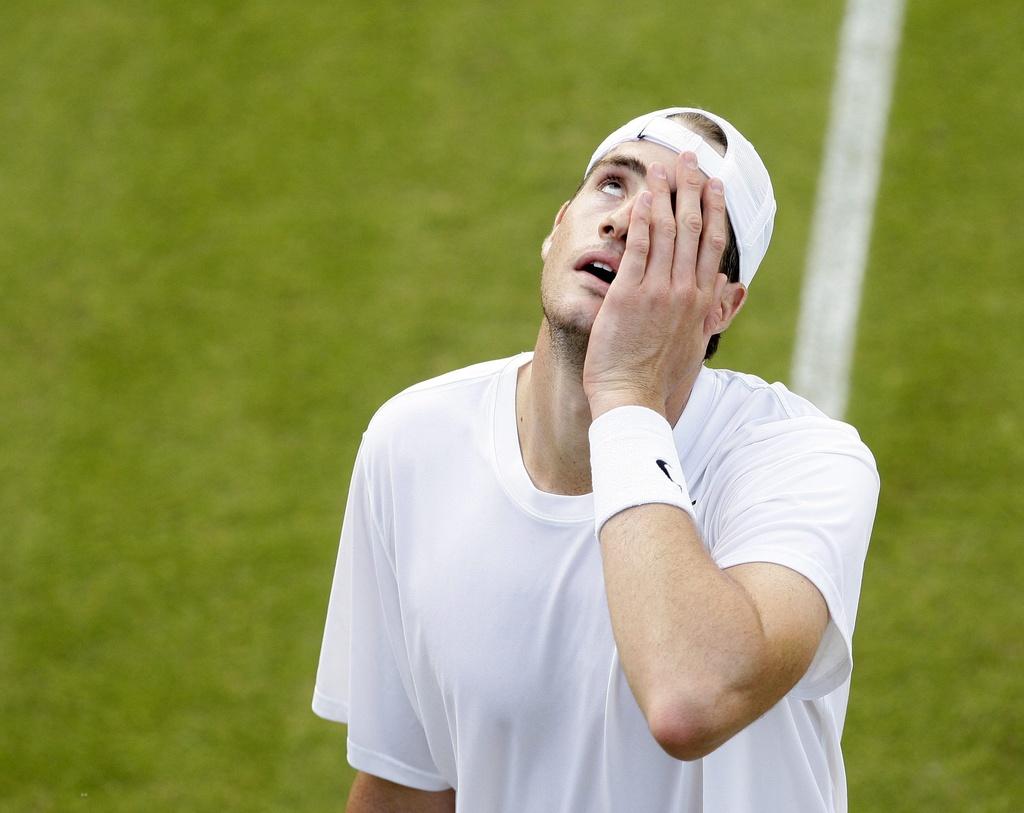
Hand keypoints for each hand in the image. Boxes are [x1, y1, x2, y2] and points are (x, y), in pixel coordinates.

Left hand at [582, 152, 729, 419]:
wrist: (633, 398)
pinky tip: (641, 198)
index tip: (714, 184)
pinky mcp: (629, 294)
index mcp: (701, 301)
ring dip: (665, 194)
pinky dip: (641, 220)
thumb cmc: (657, 377)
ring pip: (666, 231)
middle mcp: (684, 291)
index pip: (712, 244)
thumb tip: (721, 288)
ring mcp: (658, 290)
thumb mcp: (694, 343)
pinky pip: (638, 248)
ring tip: (662, 168)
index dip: (714, 209)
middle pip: (693, 228)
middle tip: (689, 159)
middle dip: (692, 188)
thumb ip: (707, 311)